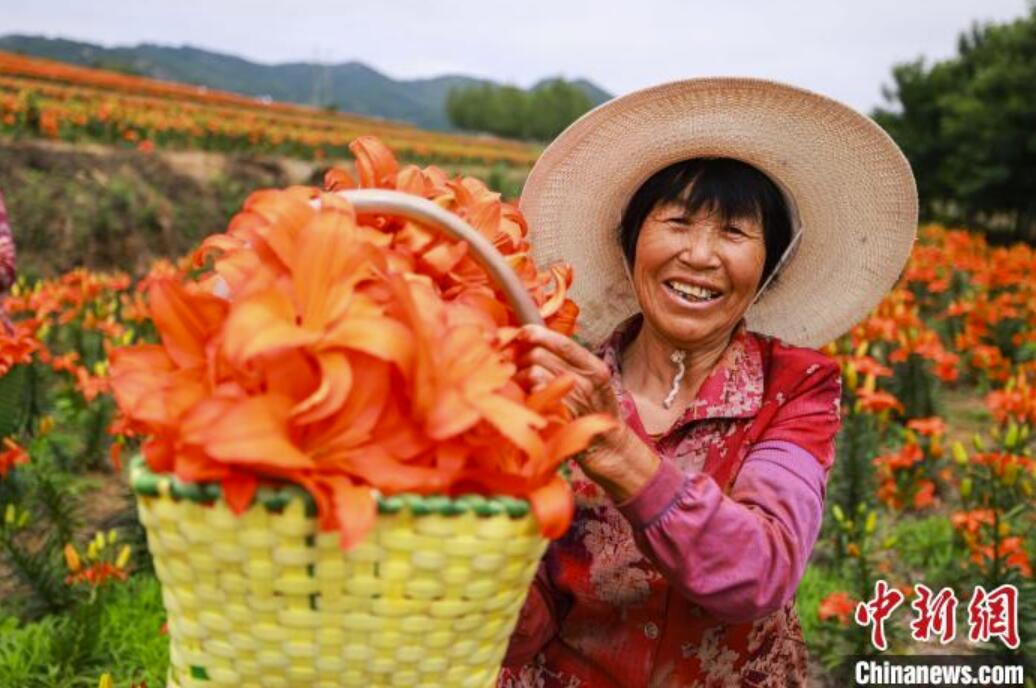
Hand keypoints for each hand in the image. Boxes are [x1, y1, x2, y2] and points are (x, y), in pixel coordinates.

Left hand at [515, 324, 660, 501]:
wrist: (610, 447)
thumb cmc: (594, 411)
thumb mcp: (589, 382)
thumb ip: (566, 362)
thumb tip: (532, 341)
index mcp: (594, 367)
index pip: (563, 342)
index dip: (538, 333)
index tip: (522, 333)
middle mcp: (587, 380)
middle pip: (539, 355)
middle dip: (521, 358)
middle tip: (517, 367)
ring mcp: (575, 398)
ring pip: (533, 373)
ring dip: (519, 378)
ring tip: (521, 385)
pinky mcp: (563, 415)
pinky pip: (535, 395)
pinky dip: (525, 395)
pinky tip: (526, 400)